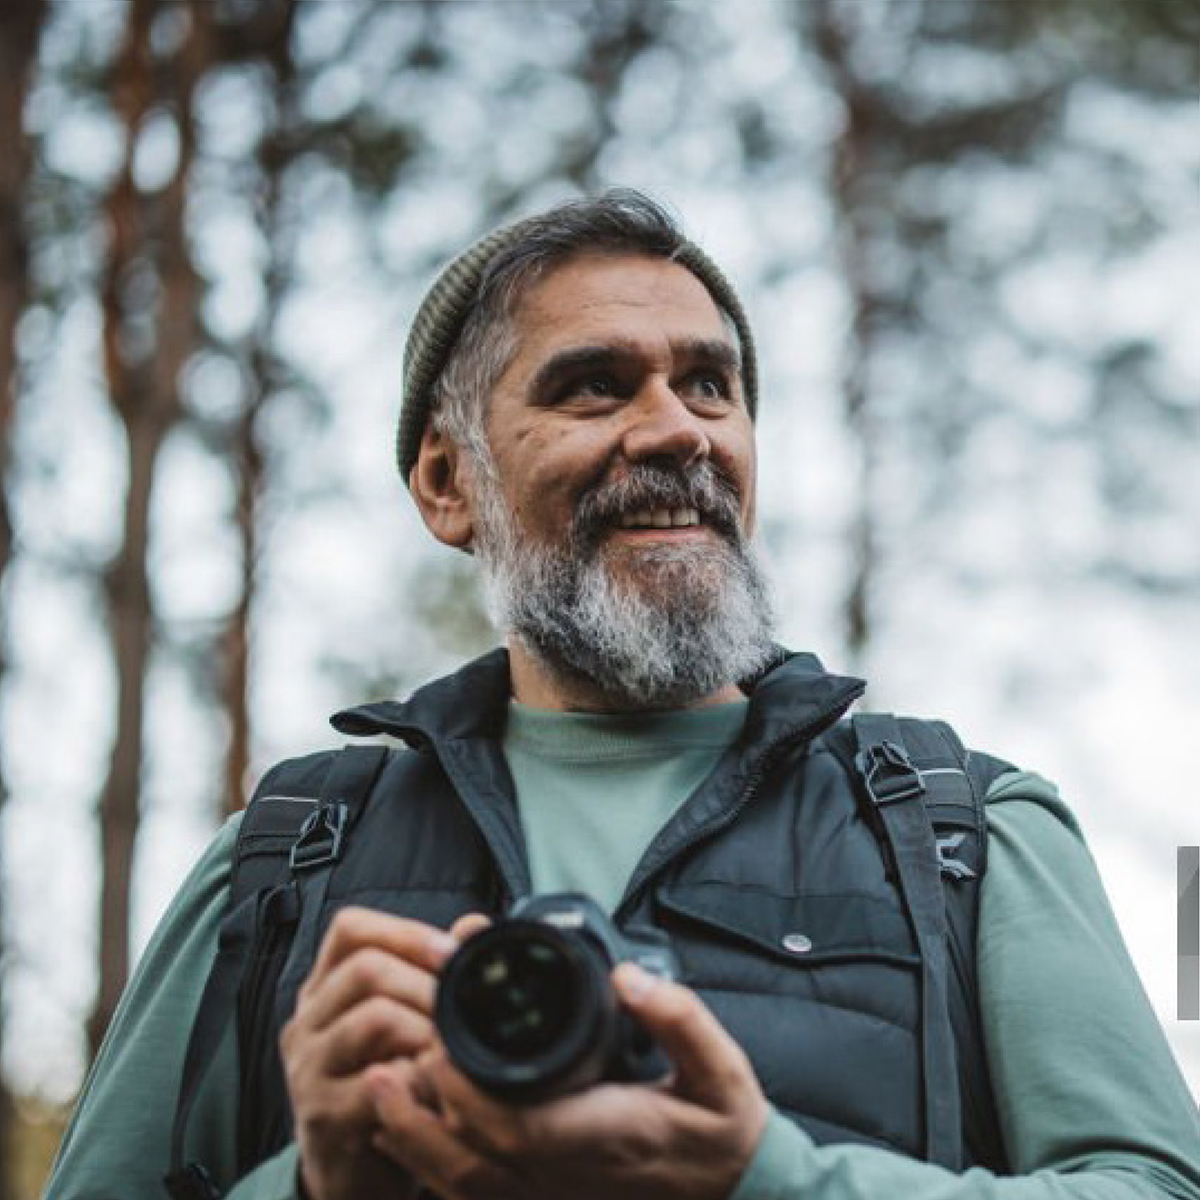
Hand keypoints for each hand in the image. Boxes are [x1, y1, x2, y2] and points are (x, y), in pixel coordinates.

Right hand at [280, 906, 481, 1199]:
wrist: (357, 1173)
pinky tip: (434, 1089)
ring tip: (449, 1049)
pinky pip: (379, 1081)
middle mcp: (307, 1021)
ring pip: (374, 1017)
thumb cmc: (389, 1083)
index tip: (451, 953)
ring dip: (427, 1029)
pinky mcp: (324, 1114)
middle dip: (426, 984)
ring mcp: (309, 1068)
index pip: (350, 930)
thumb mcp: (405, 1021)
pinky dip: (419, 1078)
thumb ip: (434, 972)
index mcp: (325, 988)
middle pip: (365, 968)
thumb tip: (474, 926)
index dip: (405, 932)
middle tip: (460, 1010)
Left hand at [366, 963, 769, 1199]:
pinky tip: (408, 1133)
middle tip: (383, 1058)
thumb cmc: (721, 1127)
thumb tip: (629, 978)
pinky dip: (434, 1168)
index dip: (467, 1093)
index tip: (436, 1042)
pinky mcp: (548, 1198)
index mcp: (604, 1134)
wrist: (734, 1193)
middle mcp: (569, 1174)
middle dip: (420, 1112)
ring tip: (375, 1090)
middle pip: (473, 1160)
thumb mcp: (721, 1067)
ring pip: (467, 1185)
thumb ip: (680, 1017)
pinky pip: (477, 1195)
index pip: (518, 1127)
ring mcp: (555, 1194)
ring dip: (414, 1141)